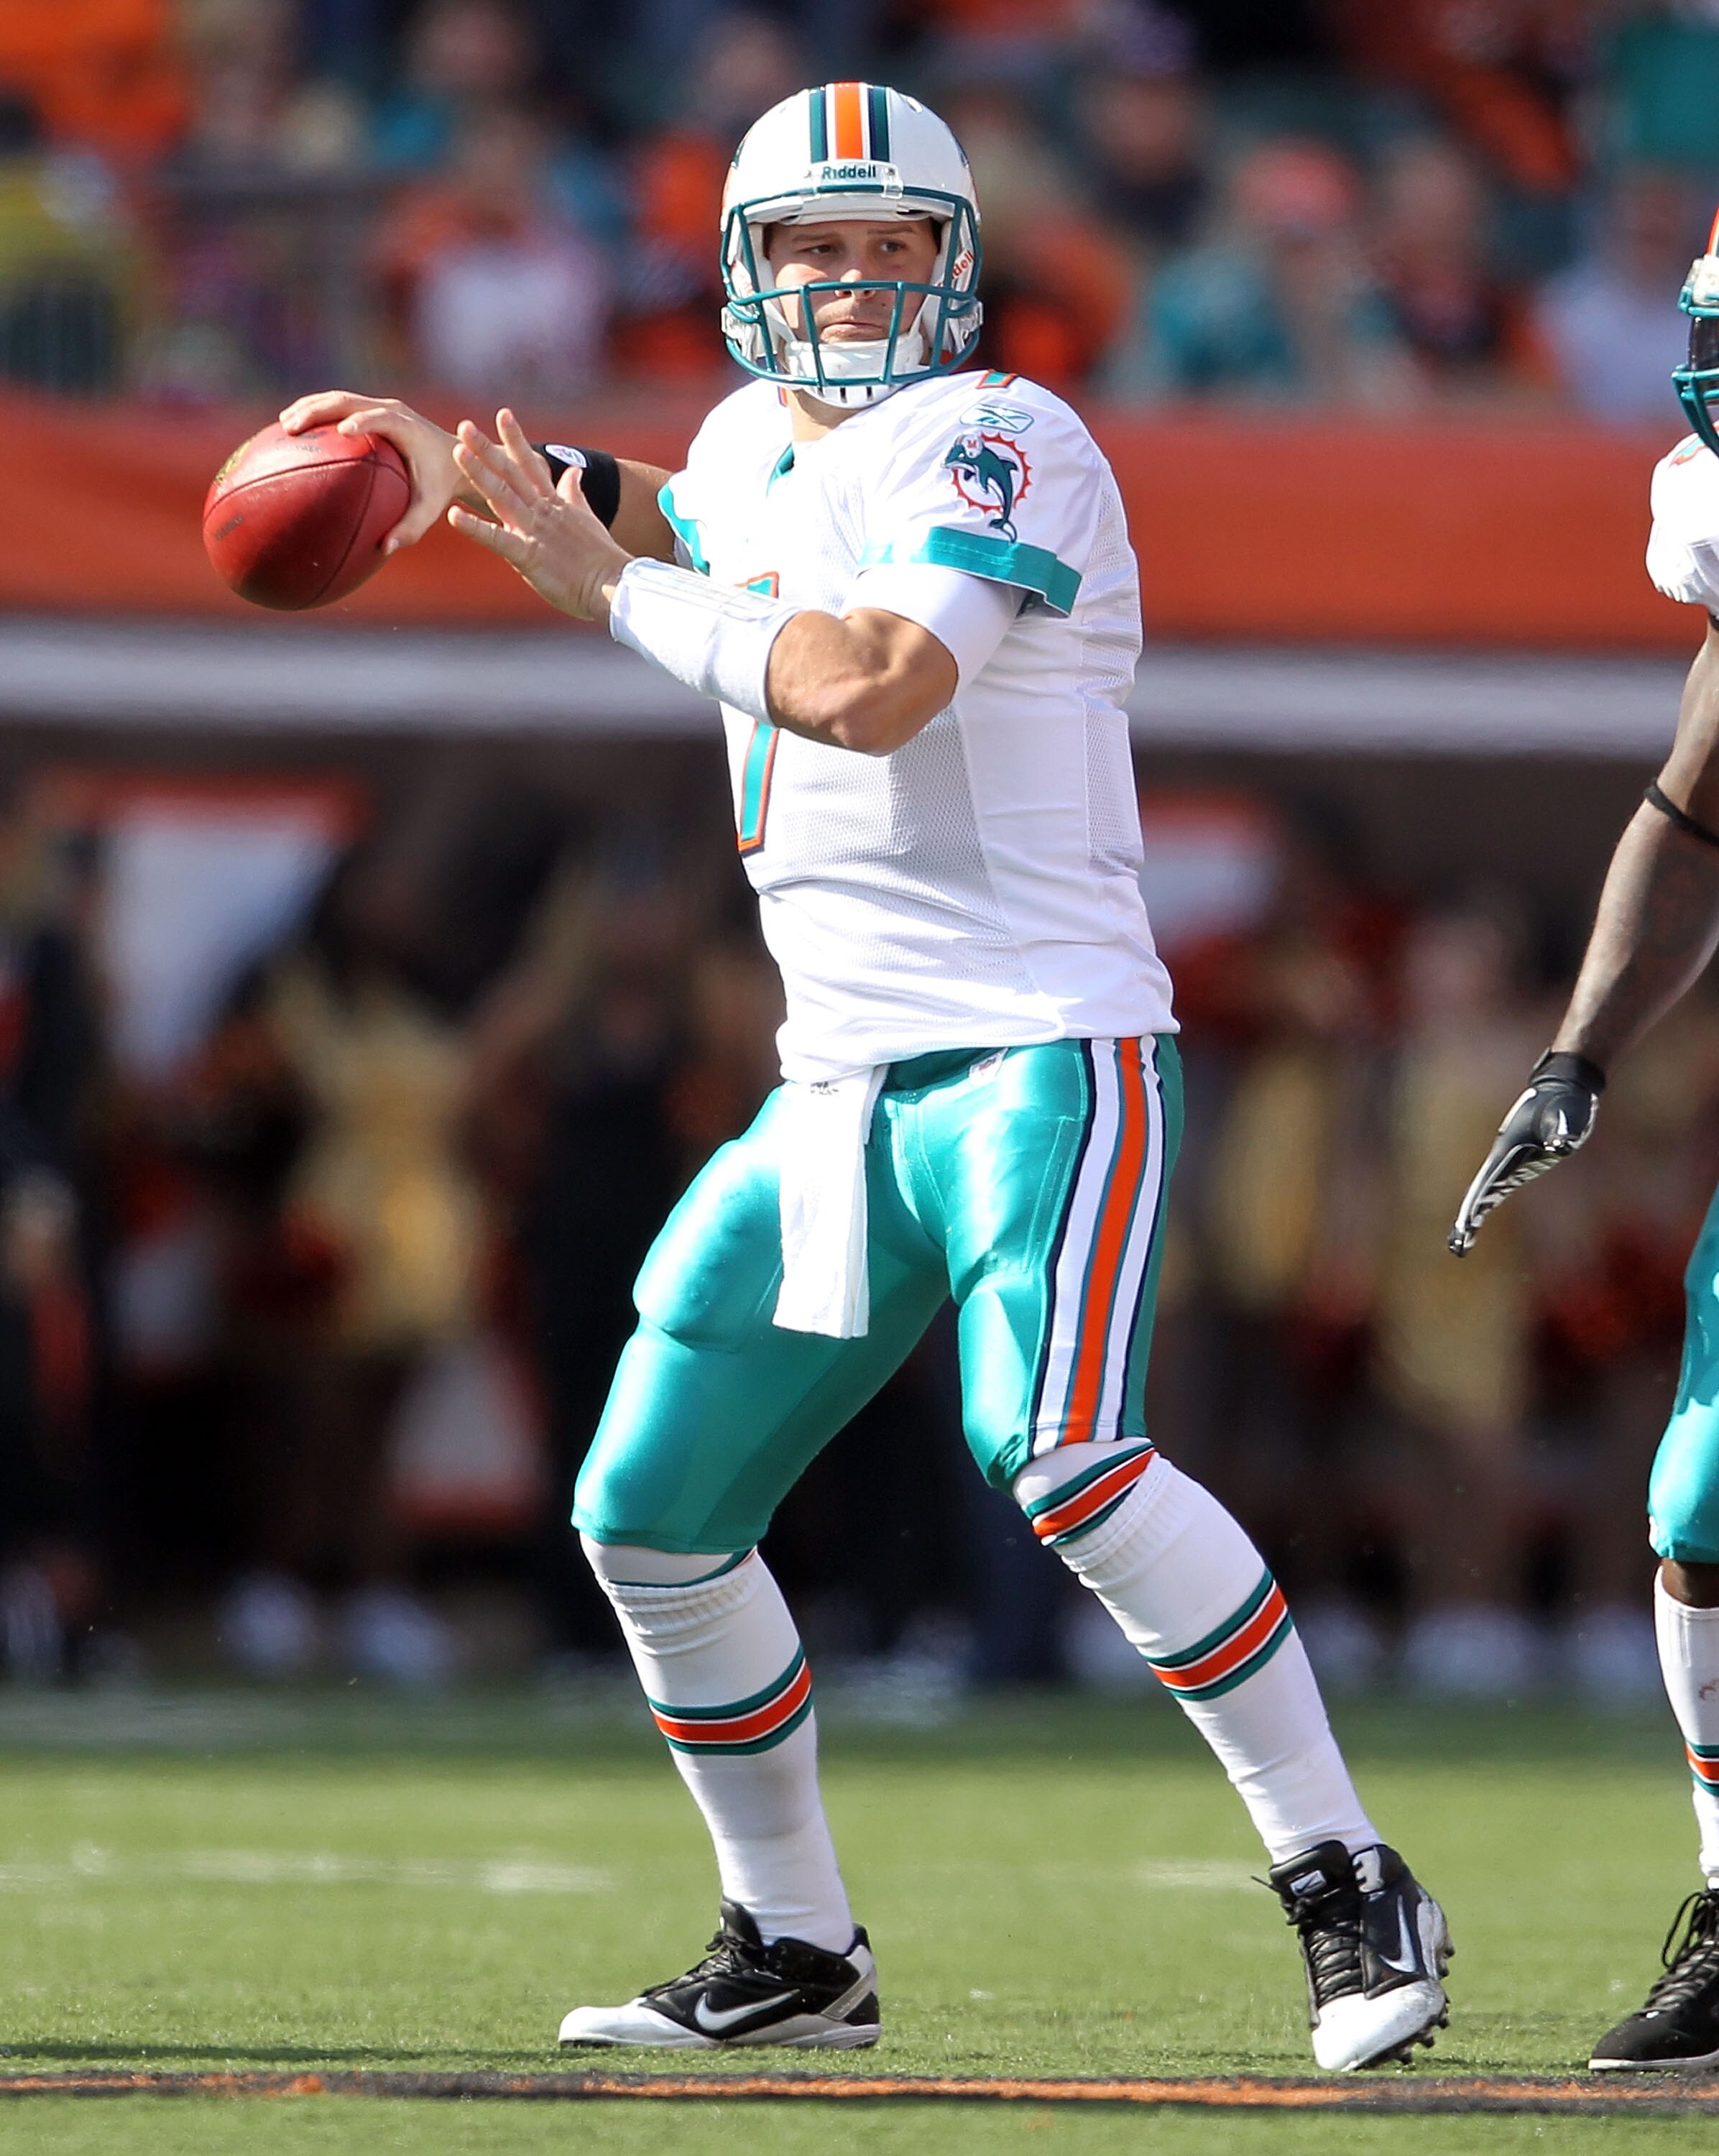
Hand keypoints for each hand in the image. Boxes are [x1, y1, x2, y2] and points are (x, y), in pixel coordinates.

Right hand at [277, 389, 460, 553]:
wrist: (457, 459)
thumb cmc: (441, 487)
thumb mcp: (430, 510)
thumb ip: (410, 528)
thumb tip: (384, 548)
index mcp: (407, 428)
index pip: (381, 418)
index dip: (362, 421)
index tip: (341, 431)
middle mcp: (392, 410)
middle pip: (349, 401)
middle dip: (318, 411)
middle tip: (291, 427)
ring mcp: (380, 406)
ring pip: (340, 398)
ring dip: (310, 407)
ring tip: (284, 424)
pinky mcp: (372, 409)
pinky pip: (340, 406)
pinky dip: (317, 412)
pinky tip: (295, 428)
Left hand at [448, 409, 630, 620]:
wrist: (615, 585)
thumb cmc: (602, 559)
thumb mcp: (587, 519)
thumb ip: (575, 494)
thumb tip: (574, 471)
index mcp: (554, 504)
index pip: (531, 465)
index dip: (516, 439)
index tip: (502, 414)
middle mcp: (541, 512)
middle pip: (510, 473)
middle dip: (487, 449)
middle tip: (465, 426)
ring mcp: (534, 532)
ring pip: (501, 496)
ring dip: (478, 474)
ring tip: (457, 453)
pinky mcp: (529, 556)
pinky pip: (497, 540)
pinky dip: (475, 528)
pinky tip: (454, 515)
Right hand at [1447, 1050, 1603, 1255]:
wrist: (1564, 1087)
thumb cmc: (1567, 1102)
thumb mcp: (1567, 1115)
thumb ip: (1562, 1130)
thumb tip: (1561, 1146)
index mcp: (1509, 1149)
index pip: (1488, 1183)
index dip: (1477, 1206)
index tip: (1467, 1227)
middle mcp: (1504, 1158)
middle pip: (1481, 1192)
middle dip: (1469, 1218)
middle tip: (1458, 1247)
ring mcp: (1510, 1162)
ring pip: (1486, 1192)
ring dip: (1473, 1214)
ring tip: (1462, 1242)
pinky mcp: (1520, 1164)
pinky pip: (1498, 1189)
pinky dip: (1485, 1205)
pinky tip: (1478, 1217)